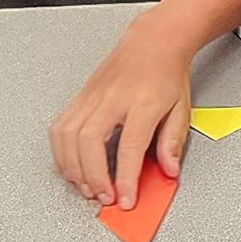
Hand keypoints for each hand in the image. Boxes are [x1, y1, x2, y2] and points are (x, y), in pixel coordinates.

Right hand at [48, 20, 191, 209]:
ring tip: (87, 186)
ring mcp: (91, 97)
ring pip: (68, 137)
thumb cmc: (166, 74)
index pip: (130, 146)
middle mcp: (112, 99)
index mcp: (143, 101)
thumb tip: (168, 171)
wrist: (152, 42)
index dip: (125, 178)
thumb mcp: (181, 109)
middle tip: (104, 197)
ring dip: (73, 168)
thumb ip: (172, 142)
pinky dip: (61, 153)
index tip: (125, 199)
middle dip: (93, 176)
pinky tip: (71, 166)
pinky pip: (59, 129)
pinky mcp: (78, 98)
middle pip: (90, 142)